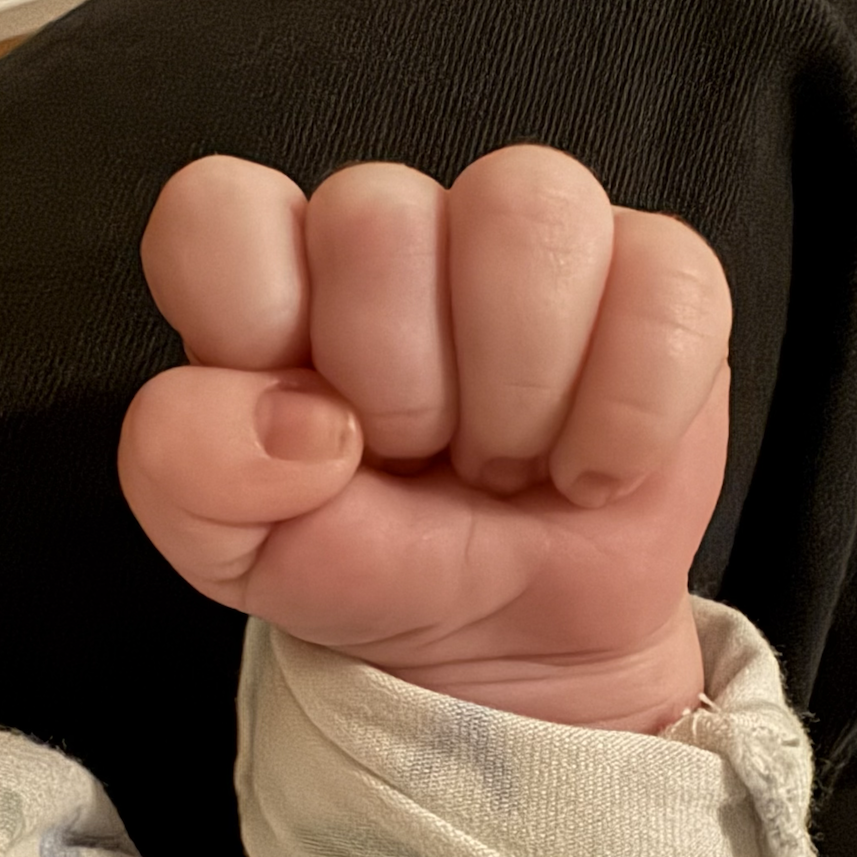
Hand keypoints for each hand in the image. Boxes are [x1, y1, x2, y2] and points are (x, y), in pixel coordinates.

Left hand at [118, 145, 731, 732]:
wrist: (508, 646)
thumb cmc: (372, 570)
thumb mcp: (235, 551)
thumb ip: (190, 470)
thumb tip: (301, 418)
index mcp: (272, 281)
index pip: (216, 210)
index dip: (254, 323)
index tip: (310, 431)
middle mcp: (395, 234)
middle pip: (373, 213)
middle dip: (401, 389)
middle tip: (422, 461)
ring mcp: (532, 240)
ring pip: (525, 211)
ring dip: (517, 394)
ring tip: (508, 463)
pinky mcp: (657, 277)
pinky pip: (666, 288)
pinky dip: (627, 419)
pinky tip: (593, 469)